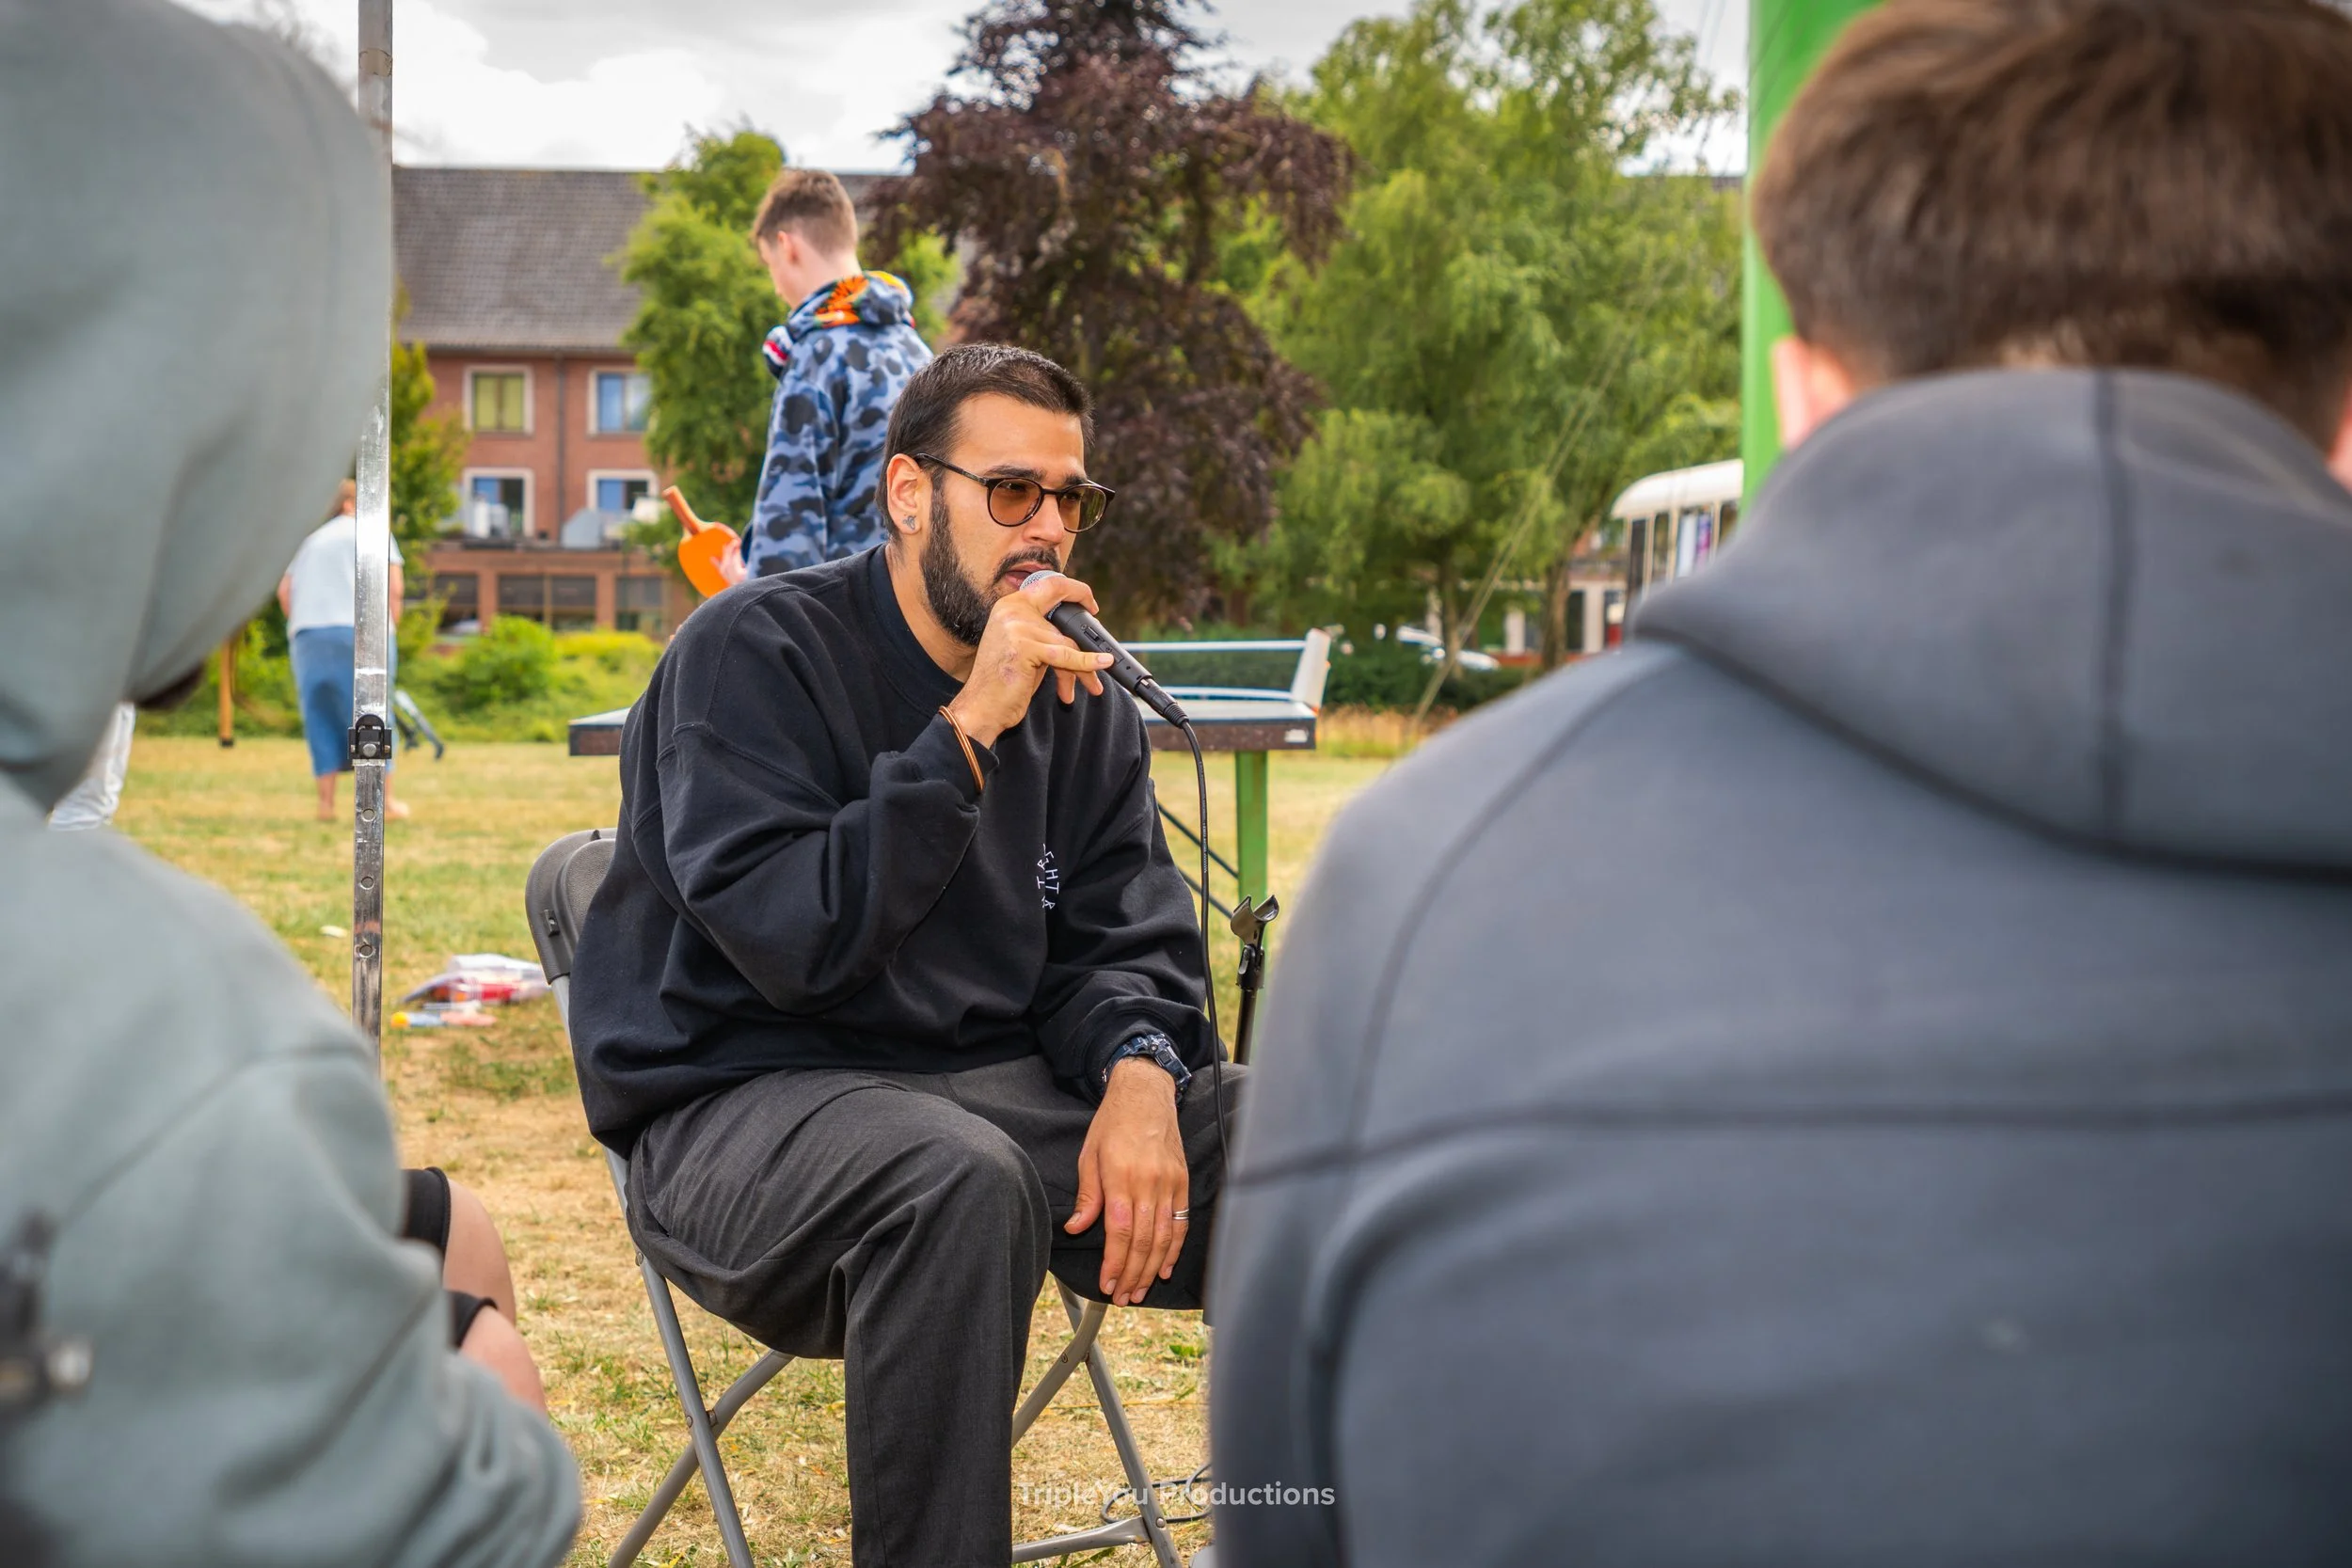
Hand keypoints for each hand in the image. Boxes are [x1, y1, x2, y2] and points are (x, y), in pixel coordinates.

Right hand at [944, 572, 1112, 746]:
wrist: (981, 708)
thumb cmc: (1003, 683)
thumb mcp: (1026, 649)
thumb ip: (1046, 634)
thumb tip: (1079, 633)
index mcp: (1010, 605)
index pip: (1050, 584)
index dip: (1075, 591)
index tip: (1090, 603)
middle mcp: (1011, 610)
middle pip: (1064, 613)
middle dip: (1087, 629)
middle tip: (1105, 645)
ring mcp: (1016, 627)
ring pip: (1067, 641)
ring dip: (1083, 667)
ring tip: (1092, 685)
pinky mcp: (1024, 647)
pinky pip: (1066, 655)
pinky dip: (1087, 662)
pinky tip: (1102, 663)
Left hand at [1066, 1057, 1188, 1304]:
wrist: (1145, 1093)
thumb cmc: (1112, 1123)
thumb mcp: (1089, 1154)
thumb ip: (1088, 1195)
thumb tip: (1077, 1228)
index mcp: (1121, 1177)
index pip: (1120, 1232)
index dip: (1115, 1263)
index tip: (1107, 1285)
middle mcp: (1148, 1182)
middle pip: (1143, 1241)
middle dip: (1132, 1274)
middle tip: (1123, 1297)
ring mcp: (1169, 1183)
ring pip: (1163, 1237)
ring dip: (1152, 1268)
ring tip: (1140, 1290)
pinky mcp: (1182, 1181)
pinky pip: (1181, 1222)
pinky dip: (1174, 1248)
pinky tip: (1165, 1267)